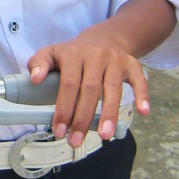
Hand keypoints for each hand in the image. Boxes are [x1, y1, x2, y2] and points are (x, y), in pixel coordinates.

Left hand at [27, 38, 149, 148]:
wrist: (104, 38)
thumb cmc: (74, 53)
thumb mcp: (52, 52)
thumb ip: (38, 63)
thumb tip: (35, 79)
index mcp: (74, 54)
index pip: (68, 84)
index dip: (64, 108)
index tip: (59, 130)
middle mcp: (96, 56)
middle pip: (90, 89)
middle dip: (82, 118)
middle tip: (75, 141)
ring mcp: (115, 60)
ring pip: (113, 88)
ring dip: (109, 113)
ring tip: (104, 136)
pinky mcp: (132, 64)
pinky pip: (139, 80)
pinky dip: (142, 95)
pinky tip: (143, 112)